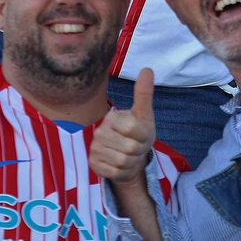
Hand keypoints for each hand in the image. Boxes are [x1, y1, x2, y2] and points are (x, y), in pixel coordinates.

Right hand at [89, 69, 156, 188]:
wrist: (129, 158)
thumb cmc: (138, 134)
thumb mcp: (145, 115)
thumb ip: (144, 94)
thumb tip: (147, 69)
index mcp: (112, 117)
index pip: (132, 128)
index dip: (143, 136)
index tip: (140, 134)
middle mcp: (99, 131)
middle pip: (129, 147)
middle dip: (138, 150)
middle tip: (136, 147)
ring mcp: (94, 148)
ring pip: (122, 161)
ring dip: (131, 161)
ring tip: (129, 155)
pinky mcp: (93, 164)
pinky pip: (114, 172)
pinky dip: (122, 171)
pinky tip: (120, 165)